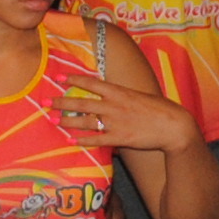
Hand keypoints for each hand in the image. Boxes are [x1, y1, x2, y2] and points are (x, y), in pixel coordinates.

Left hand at [55, 78, 200, 155]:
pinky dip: (83, 140)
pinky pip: (97, 140)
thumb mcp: (139, 95)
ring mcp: (116, 123)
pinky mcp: (120, 139)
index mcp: (119, 92)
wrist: (174, 126)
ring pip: (85, 121)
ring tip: (53, 120)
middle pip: (82, 103)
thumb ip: (122, 95)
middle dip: (61, 102)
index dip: (73, 79)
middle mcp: (114, 106)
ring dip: (67, 121)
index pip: (91, 83)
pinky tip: (70, 140)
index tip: (57, 77)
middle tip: (44, 101)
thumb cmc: (159, 109)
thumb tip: (109, 93)